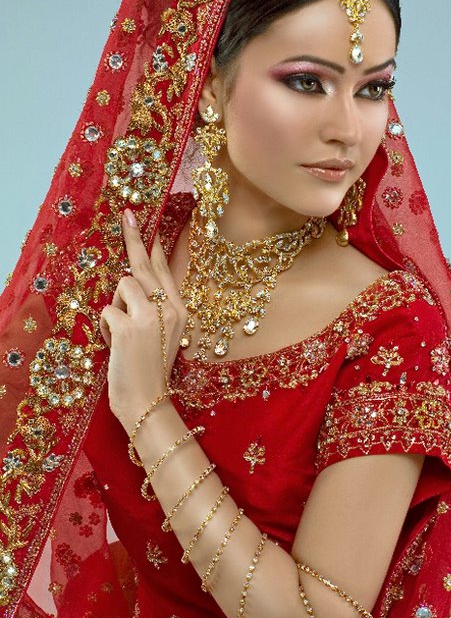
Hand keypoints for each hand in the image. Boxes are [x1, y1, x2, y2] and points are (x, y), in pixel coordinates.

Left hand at [99, 208, 186, 432]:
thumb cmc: (151, 370)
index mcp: (179, 310)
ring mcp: (150, 316)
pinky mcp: (129, 327)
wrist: (149, 402)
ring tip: (122, 333)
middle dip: (134, 238)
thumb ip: (154, 309)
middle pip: (145, 264)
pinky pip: (106, 311)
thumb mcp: (164, 336)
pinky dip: (105, 328)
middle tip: (127, 215)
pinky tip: (115, 345)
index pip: (165, 271)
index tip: (150, 228)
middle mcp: (168, 308)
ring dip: (115, 307)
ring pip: (122, 286)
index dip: (156, 247)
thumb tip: (133, 280)